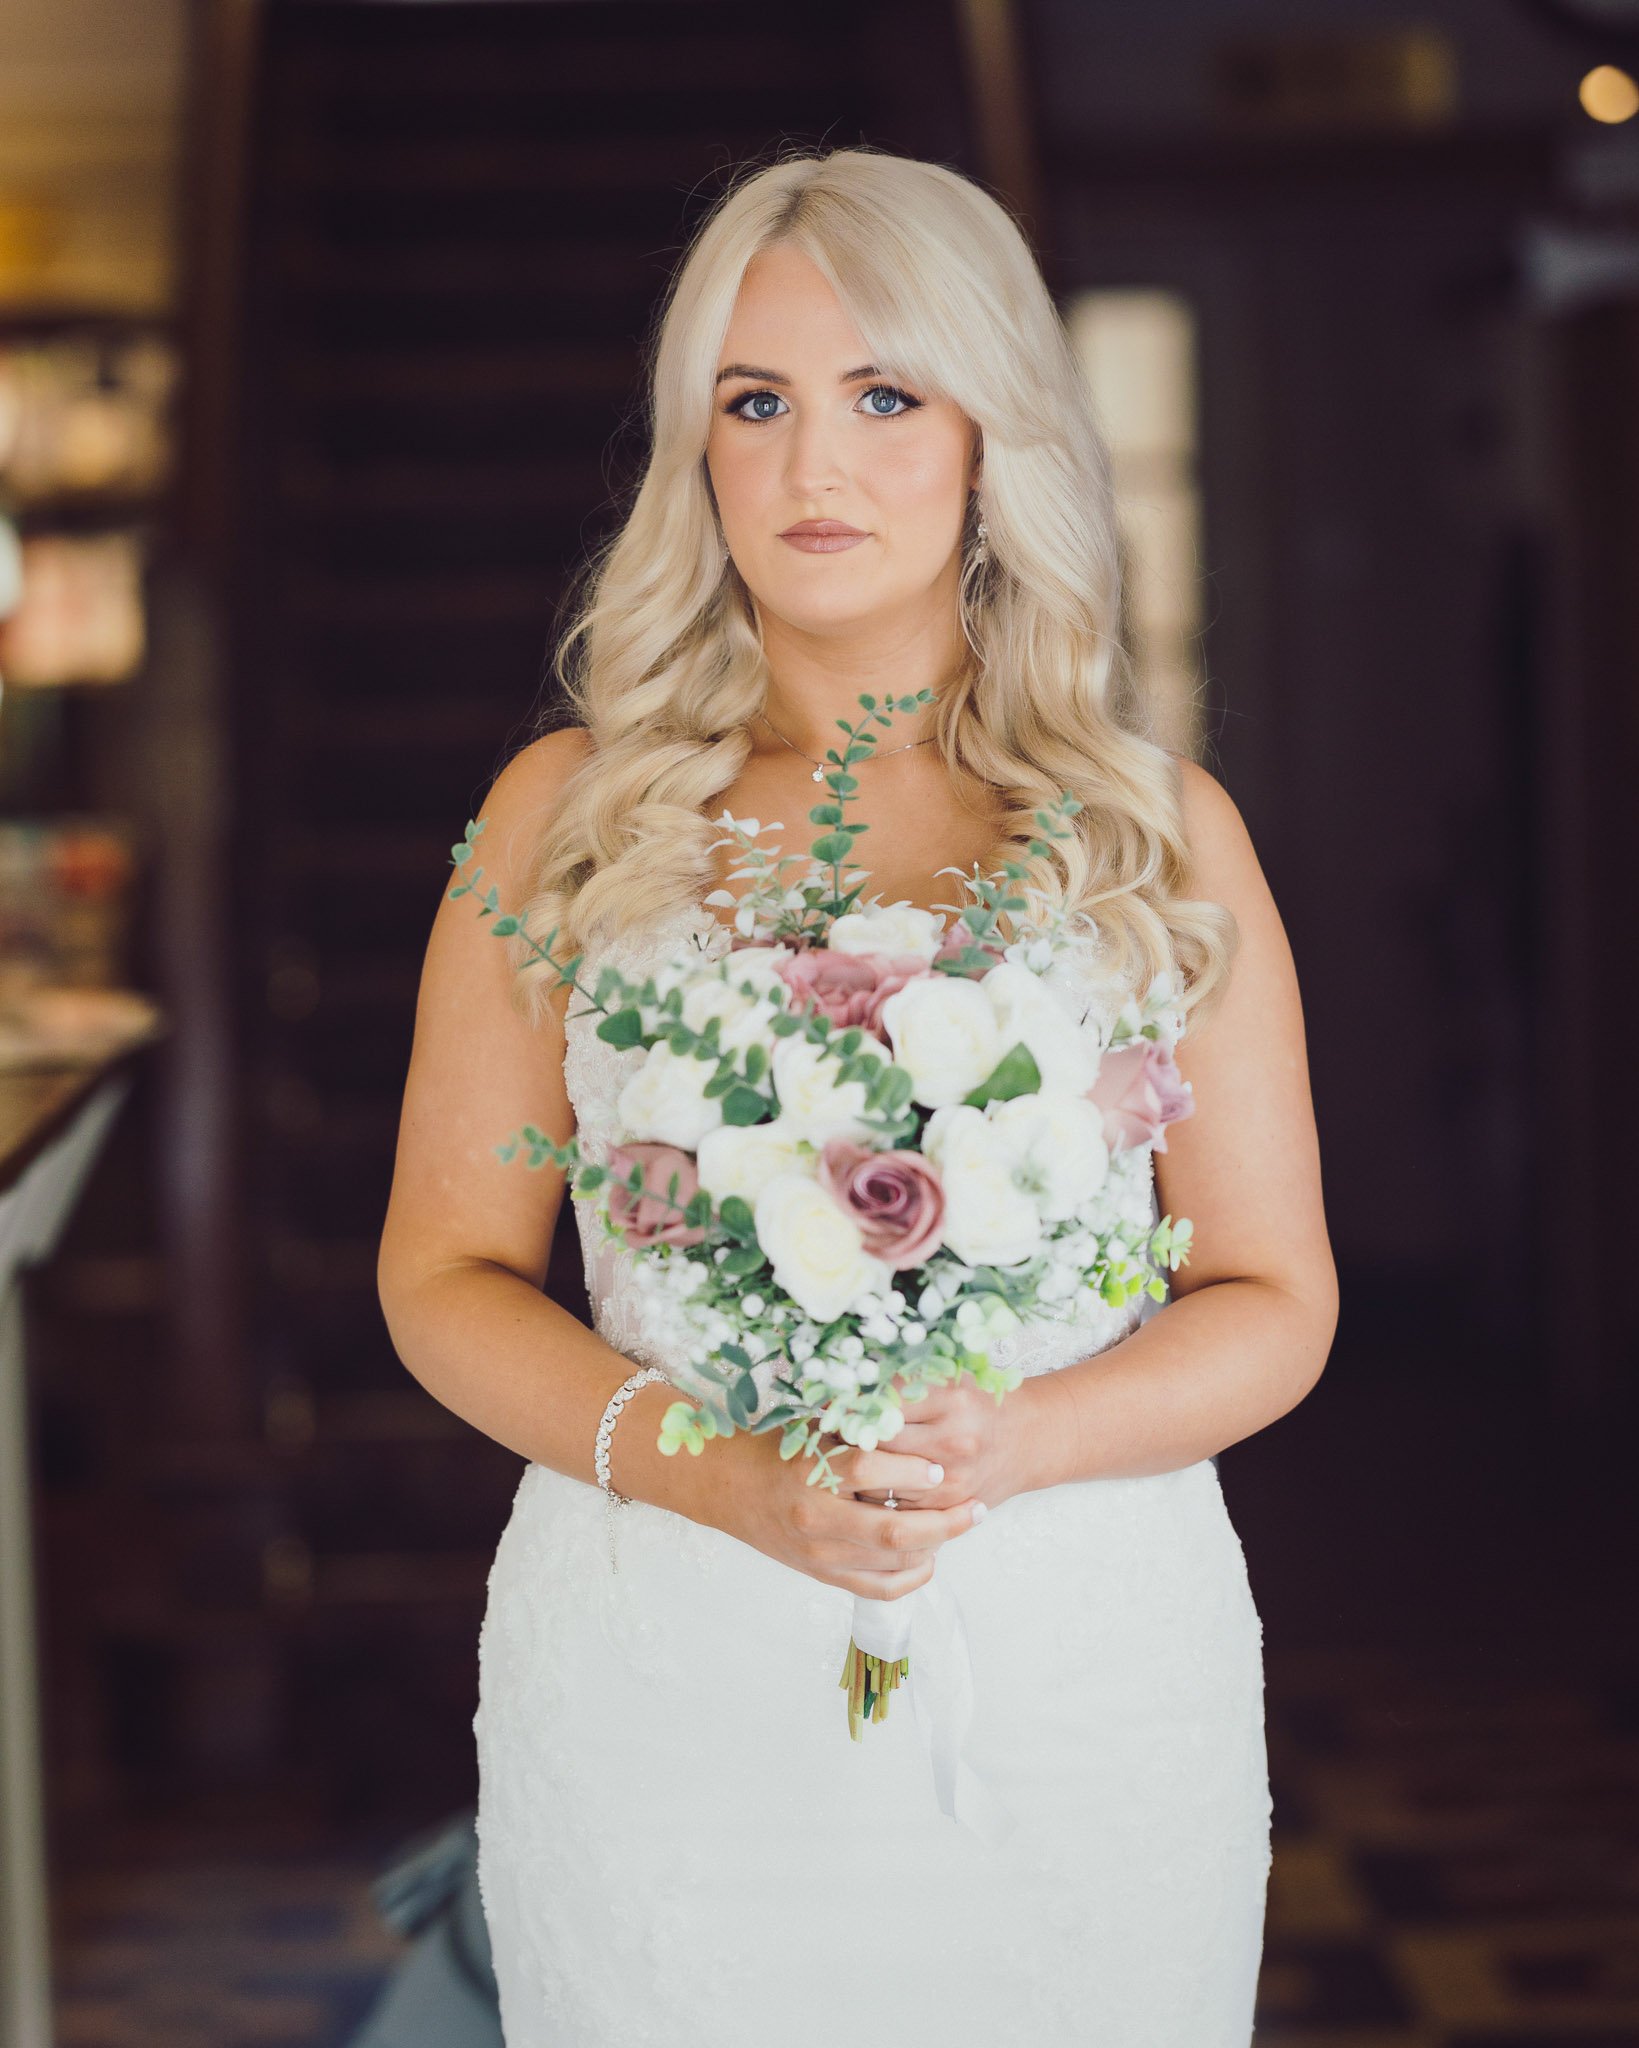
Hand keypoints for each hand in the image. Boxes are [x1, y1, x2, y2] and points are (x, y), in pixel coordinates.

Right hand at [678, 1408, 985, 1601]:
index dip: (912, 1471)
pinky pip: (878, 1588)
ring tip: (959, 1527)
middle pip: (892, 1529)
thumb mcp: (814, 1429)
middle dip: (944, 1522)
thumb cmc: (780, 1451)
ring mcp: (819, 1553)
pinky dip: (911, 1577)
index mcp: (811, 1471)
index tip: (939, 1470)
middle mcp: (815, 1517)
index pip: (870, 1470)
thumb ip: (860, 1426)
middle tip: (975, 1509)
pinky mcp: (823, 1575)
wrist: (731, 1488)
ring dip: (935, 1547)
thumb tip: (917, 1411)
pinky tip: (929, 1557)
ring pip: (892, 1562)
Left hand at [843, 1370, 1045, 1515]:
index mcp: (950, 1396)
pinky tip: (866, 1485)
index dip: (851, 1404)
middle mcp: (954, 1438)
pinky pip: (896, 1508)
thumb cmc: (977, 1402)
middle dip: (847, 1439)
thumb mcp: (947, 1375)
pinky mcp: (949, 1507)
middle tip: (827, 1434)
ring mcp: (953, 1478)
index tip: (832, 1404)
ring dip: (854, 1474)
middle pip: (877, 1442)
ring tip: (839, 1461)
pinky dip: (876, 1498)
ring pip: (880, 1482)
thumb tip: (842, 1385)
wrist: (1026, 1440)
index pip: (882, 1402)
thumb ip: (901, 1377)